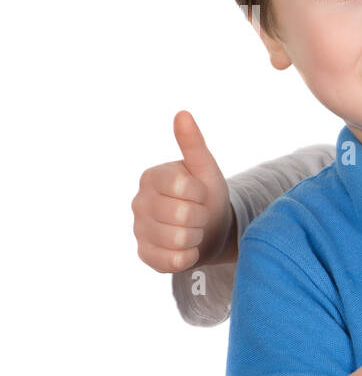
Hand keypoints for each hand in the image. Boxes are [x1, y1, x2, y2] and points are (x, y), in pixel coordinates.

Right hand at [132, 111, 234, 272]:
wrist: (209, 229)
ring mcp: (139, 230)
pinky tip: (187, 247)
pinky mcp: (145, 255)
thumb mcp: (205, 168)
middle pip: (182, 215)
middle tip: (199, 214)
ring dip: (197, 236)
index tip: (201, 193)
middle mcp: (138, 202)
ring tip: (194, 229)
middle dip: (201, 216)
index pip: (181, 187)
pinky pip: (173, 261)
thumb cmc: (207, 194)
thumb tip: (183, 114)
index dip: (200, 193)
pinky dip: (189, 255)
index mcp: (151, 177)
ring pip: (179, 239)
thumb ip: (193, 143)